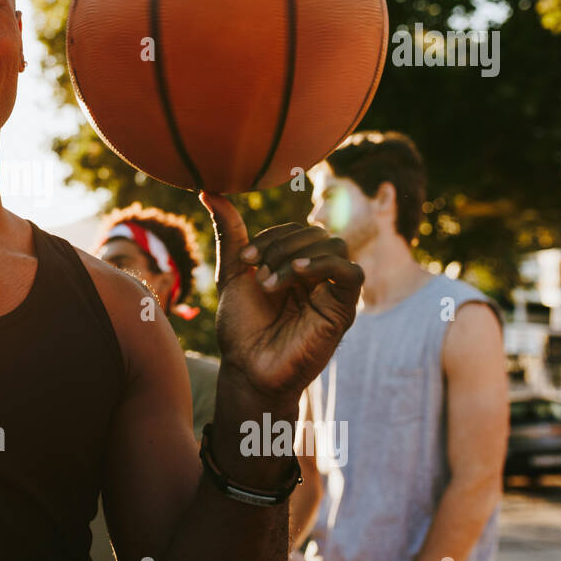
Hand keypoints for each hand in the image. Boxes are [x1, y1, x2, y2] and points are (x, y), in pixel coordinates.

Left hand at [199, 192, 362, 405]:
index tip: (245, 259)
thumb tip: (208, 191)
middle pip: (315, 232)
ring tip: (270, 282)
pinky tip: (299, 272)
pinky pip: (351, 273)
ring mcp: (332, 290)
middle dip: (281, 244)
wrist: (247, 369)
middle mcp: (317, 274)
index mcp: (294, 264)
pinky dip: (326, 264)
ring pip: (333, 245)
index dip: (271, 236)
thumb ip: (229, 234)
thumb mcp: (233, 274)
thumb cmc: (241, 328)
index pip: (294, 229)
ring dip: (297, 255)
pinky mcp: (344, 309)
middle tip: (256, 271)